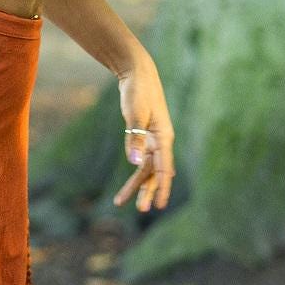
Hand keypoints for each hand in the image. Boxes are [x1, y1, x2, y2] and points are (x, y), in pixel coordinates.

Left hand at [112, 51, 175, 212]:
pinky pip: (142, 160)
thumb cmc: (138, 92)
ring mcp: (153, 140)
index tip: (158, 204)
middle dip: (148, 191)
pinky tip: (131, 186)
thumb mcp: (135, 114)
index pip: (164, 168)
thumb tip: (134, 163)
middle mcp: (161, 142)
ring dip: (138, 185)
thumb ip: (135, 139)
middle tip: (142, 210)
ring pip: (147, 169)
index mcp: (164, 137)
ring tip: (121, 201)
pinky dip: (136, 172)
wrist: (138, 74)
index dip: (161, 187)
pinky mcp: (144, 137)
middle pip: (155, 172)